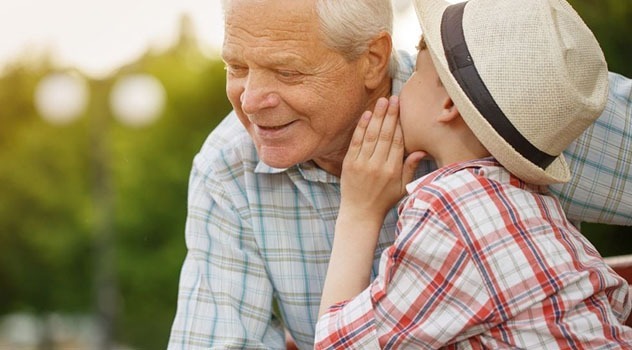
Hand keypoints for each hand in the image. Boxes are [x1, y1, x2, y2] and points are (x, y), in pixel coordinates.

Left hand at [340, 96, 425, 221]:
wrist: (360, 214)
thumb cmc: (384, 201)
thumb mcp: (403, 188)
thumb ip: (411, 168)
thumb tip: (421, 151)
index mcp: (393, 170)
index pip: (397, 142)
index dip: (400, 124)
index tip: (403, 109)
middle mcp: (377, 165)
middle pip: (385, 135)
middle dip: (390, 115)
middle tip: (394, 98)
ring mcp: (362, 164)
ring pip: (371, 135)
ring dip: (377, 116)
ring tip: (382, 101)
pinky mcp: (349, 164)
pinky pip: (356, 142)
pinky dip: (361, 128)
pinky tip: (367, 115)